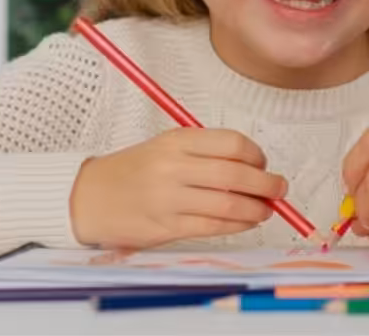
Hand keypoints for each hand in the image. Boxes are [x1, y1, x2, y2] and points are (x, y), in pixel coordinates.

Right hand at [70, 128, 288, 249]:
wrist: (88, 197)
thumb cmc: (134, 170)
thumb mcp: (166, 147)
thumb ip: (206, 154)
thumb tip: (254, 168)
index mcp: (178, 140)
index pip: (232, 143)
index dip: (257, 155)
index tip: (263, 164)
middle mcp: (175, 167)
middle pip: (236, 174)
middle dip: (267, 184)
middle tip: (279, 189)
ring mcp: (170, 199)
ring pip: (229, 204)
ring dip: (257, 209)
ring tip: (266, 210)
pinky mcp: (166, 227)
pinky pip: (213, 227)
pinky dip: (237, 225)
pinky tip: (246, 222)